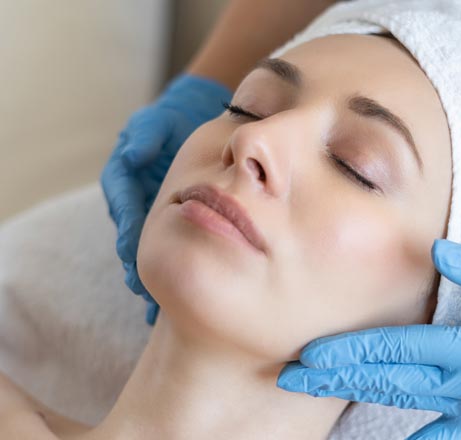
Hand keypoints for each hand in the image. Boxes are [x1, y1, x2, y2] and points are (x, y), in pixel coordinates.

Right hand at [100, 73, 232, 324]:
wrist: (201, 121)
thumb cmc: (174, 120)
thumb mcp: (157, 123)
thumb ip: (143, 138)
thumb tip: (132, 156)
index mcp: (128, 182)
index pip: (126, 212)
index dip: (129, 234)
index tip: (131, 254)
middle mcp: (141, 202)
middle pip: (135, 239)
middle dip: (137, 266)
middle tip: (142, 290)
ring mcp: (160, 211)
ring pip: (154, 247)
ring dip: (155, 275)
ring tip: (158, 302)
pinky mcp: (180, 217)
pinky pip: (178, 245)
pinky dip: (181, 266)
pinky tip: (187, 292)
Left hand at [277, 239, 460, 438]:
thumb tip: (435, 250)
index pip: (397, 350)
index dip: (352, 351)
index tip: (310, 353)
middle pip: (387, 377)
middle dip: (335, 375)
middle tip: (290, 375)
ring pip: (402, 397)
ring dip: (355, 391)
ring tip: (315, 388)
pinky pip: (444, 431)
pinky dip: (418, 438)